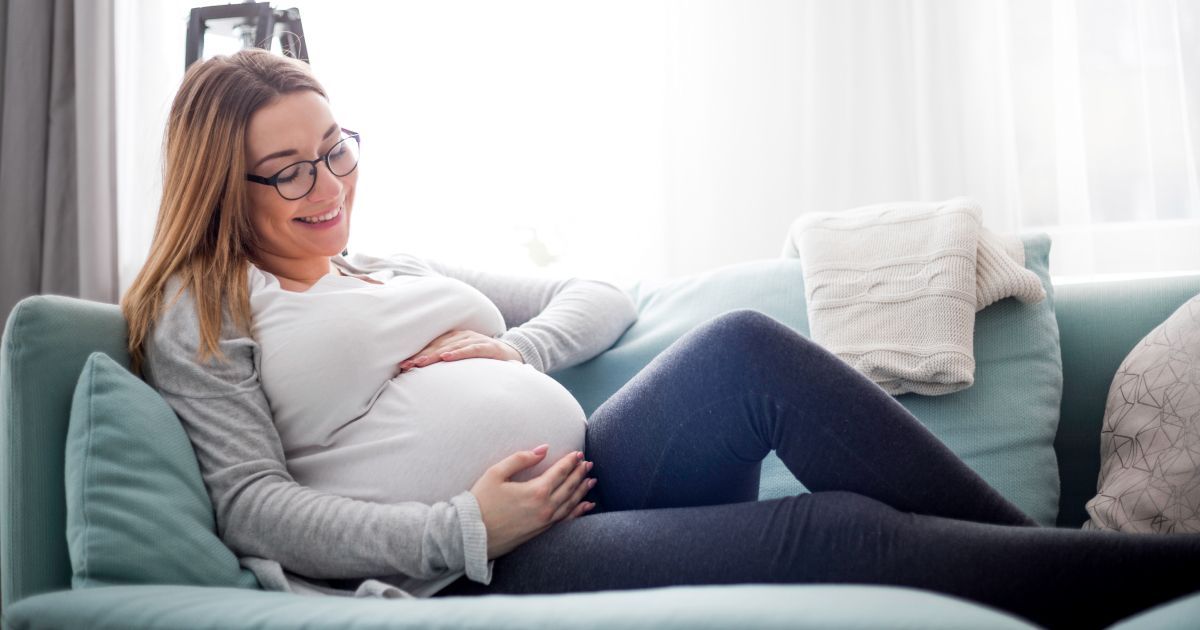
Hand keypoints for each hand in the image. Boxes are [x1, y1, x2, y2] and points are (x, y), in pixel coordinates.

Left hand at [398, 329, 522, 372]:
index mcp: (455, 338)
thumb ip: (448, 362)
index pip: (433, 345)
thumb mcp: (463, 358)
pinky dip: (458, 352)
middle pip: (438, 345)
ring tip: (420, 363)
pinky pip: (471, 349)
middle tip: (407, 365)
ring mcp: (475, 340)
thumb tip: (423, 373)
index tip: (403, 365)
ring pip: (451, 346)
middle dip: (421, 355)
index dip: (418, 354)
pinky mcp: (487, 346)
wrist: (512, 355)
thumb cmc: (482, 360)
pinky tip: (446, 357)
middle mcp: (463, 336)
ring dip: (434, 354)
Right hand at [470, 445, 596, 558]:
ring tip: (591, 480)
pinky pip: (565, 520)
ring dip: (582, 490)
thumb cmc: (480, 502)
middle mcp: (545, 508)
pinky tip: (586, 506)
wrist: (470, 535)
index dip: (571, 461)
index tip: (579, 453)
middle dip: (580, 473)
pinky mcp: (541, 532)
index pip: (560, 472)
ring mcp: (545, 522)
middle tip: (589, 463)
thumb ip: (521, 458)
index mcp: (536, 491)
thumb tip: (543, 449)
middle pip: (569, 487)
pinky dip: (578, 511)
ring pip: (571, 503)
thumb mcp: (496, 473)